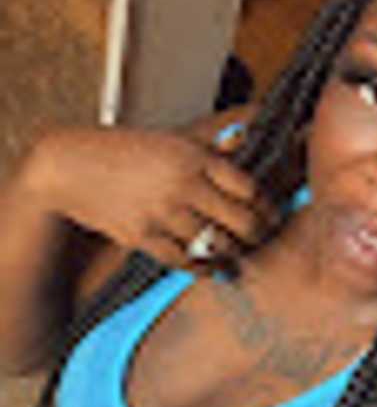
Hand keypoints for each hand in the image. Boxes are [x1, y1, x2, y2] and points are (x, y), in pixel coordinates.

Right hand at [25, 123, 279, 267]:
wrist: (73, 165)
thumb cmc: (129, 150)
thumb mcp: (175, 140)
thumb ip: (215, 147)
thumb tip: (249, 138)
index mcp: (195, 157)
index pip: (248, 187)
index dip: (267, 204)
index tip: (273, 212)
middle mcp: (183, 185)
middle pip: (240, 220)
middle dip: (259, 232)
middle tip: (264, 235)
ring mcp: (162, 213)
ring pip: (215, 244)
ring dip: (234, 253)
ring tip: (242, 252)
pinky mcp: (142, 236)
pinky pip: (184, 261)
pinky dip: (204, 269)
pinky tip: (215, 268)